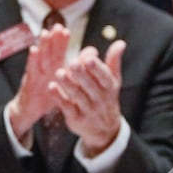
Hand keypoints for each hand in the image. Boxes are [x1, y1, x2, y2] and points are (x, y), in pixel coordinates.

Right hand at [7, 23, 70, 139]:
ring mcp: (36, 75)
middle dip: (53, 39)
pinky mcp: (29, 84)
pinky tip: (33, 50)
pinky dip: (32, 60)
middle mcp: (44, 69)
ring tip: (45, 33)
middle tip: (57, 26)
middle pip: (49, 52)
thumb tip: (91, 56)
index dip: (61, 42)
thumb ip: (74, 71)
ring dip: (42, 45)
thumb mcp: (62, 84)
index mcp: (53, 69)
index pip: (58, 53)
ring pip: (40, 58)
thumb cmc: (47, 96)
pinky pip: (31, 71)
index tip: (66, 30)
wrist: (29, 112)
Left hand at [53, 41, 126, 157]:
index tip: (88, 57)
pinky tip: (51, 87)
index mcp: (109, 87)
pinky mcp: (76, 119)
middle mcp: (100, 99)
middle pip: (90, 86)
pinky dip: (59, 97)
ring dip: (68, 84)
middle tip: (72, 62)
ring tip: (59, 72)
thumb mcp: (113, 81)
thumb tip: (121, 42)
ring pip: (78, 96)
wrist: (104, 130)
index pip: (104, 77)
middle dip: (81, 74)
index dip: (96, 68)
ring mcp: (88, 110)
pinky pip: (67, 107)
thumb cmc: (106, 98)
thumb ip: (113, 61)